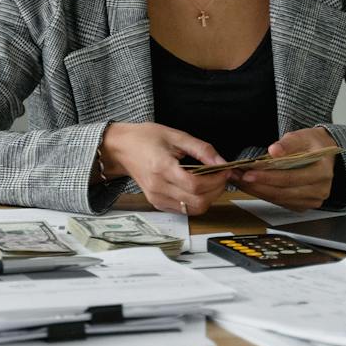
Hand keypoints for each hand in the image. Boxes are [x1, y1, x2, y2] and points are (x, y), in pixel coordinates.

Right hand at [97, 122, 234, 216]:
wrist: (121, 148)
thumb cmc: (145, 138)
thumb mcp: (176, 136)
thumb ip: (201, 149)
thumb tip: (221, 162)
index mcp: (162, 167)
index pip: (195, 184)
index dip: (215, 180)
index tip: (224, 171)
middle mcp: (158, 187)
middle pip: (197, 201)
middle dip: (216, 190)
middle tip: (221, 177)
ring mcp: (156, 198)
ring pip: (192, 209)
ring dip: (208, 198)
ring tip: (211, 182)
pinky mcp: (157, 203)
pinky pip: (183, 210)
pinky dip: (196, 201)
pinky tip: (197, 187)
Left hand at [233, 127, 337, 210]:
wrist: (324, 153)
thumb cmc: (313, 144)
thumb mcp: (302, 136)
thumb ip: (288, 143)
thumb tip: (273, 151)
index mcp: (322, 172)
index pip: (291, 178)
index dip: (268, 177)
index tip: (249, 172)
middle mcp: (320, 190)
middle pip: (283, 192)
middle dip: (257, 185)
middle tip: (238, 177)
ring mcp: (312, 200)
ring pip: (279, 199)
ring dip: (257, 191)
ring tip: (239, 180)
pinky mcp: (303, 205)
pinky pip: (280, 202)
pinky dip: (264, 194)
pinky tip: (251, 186)